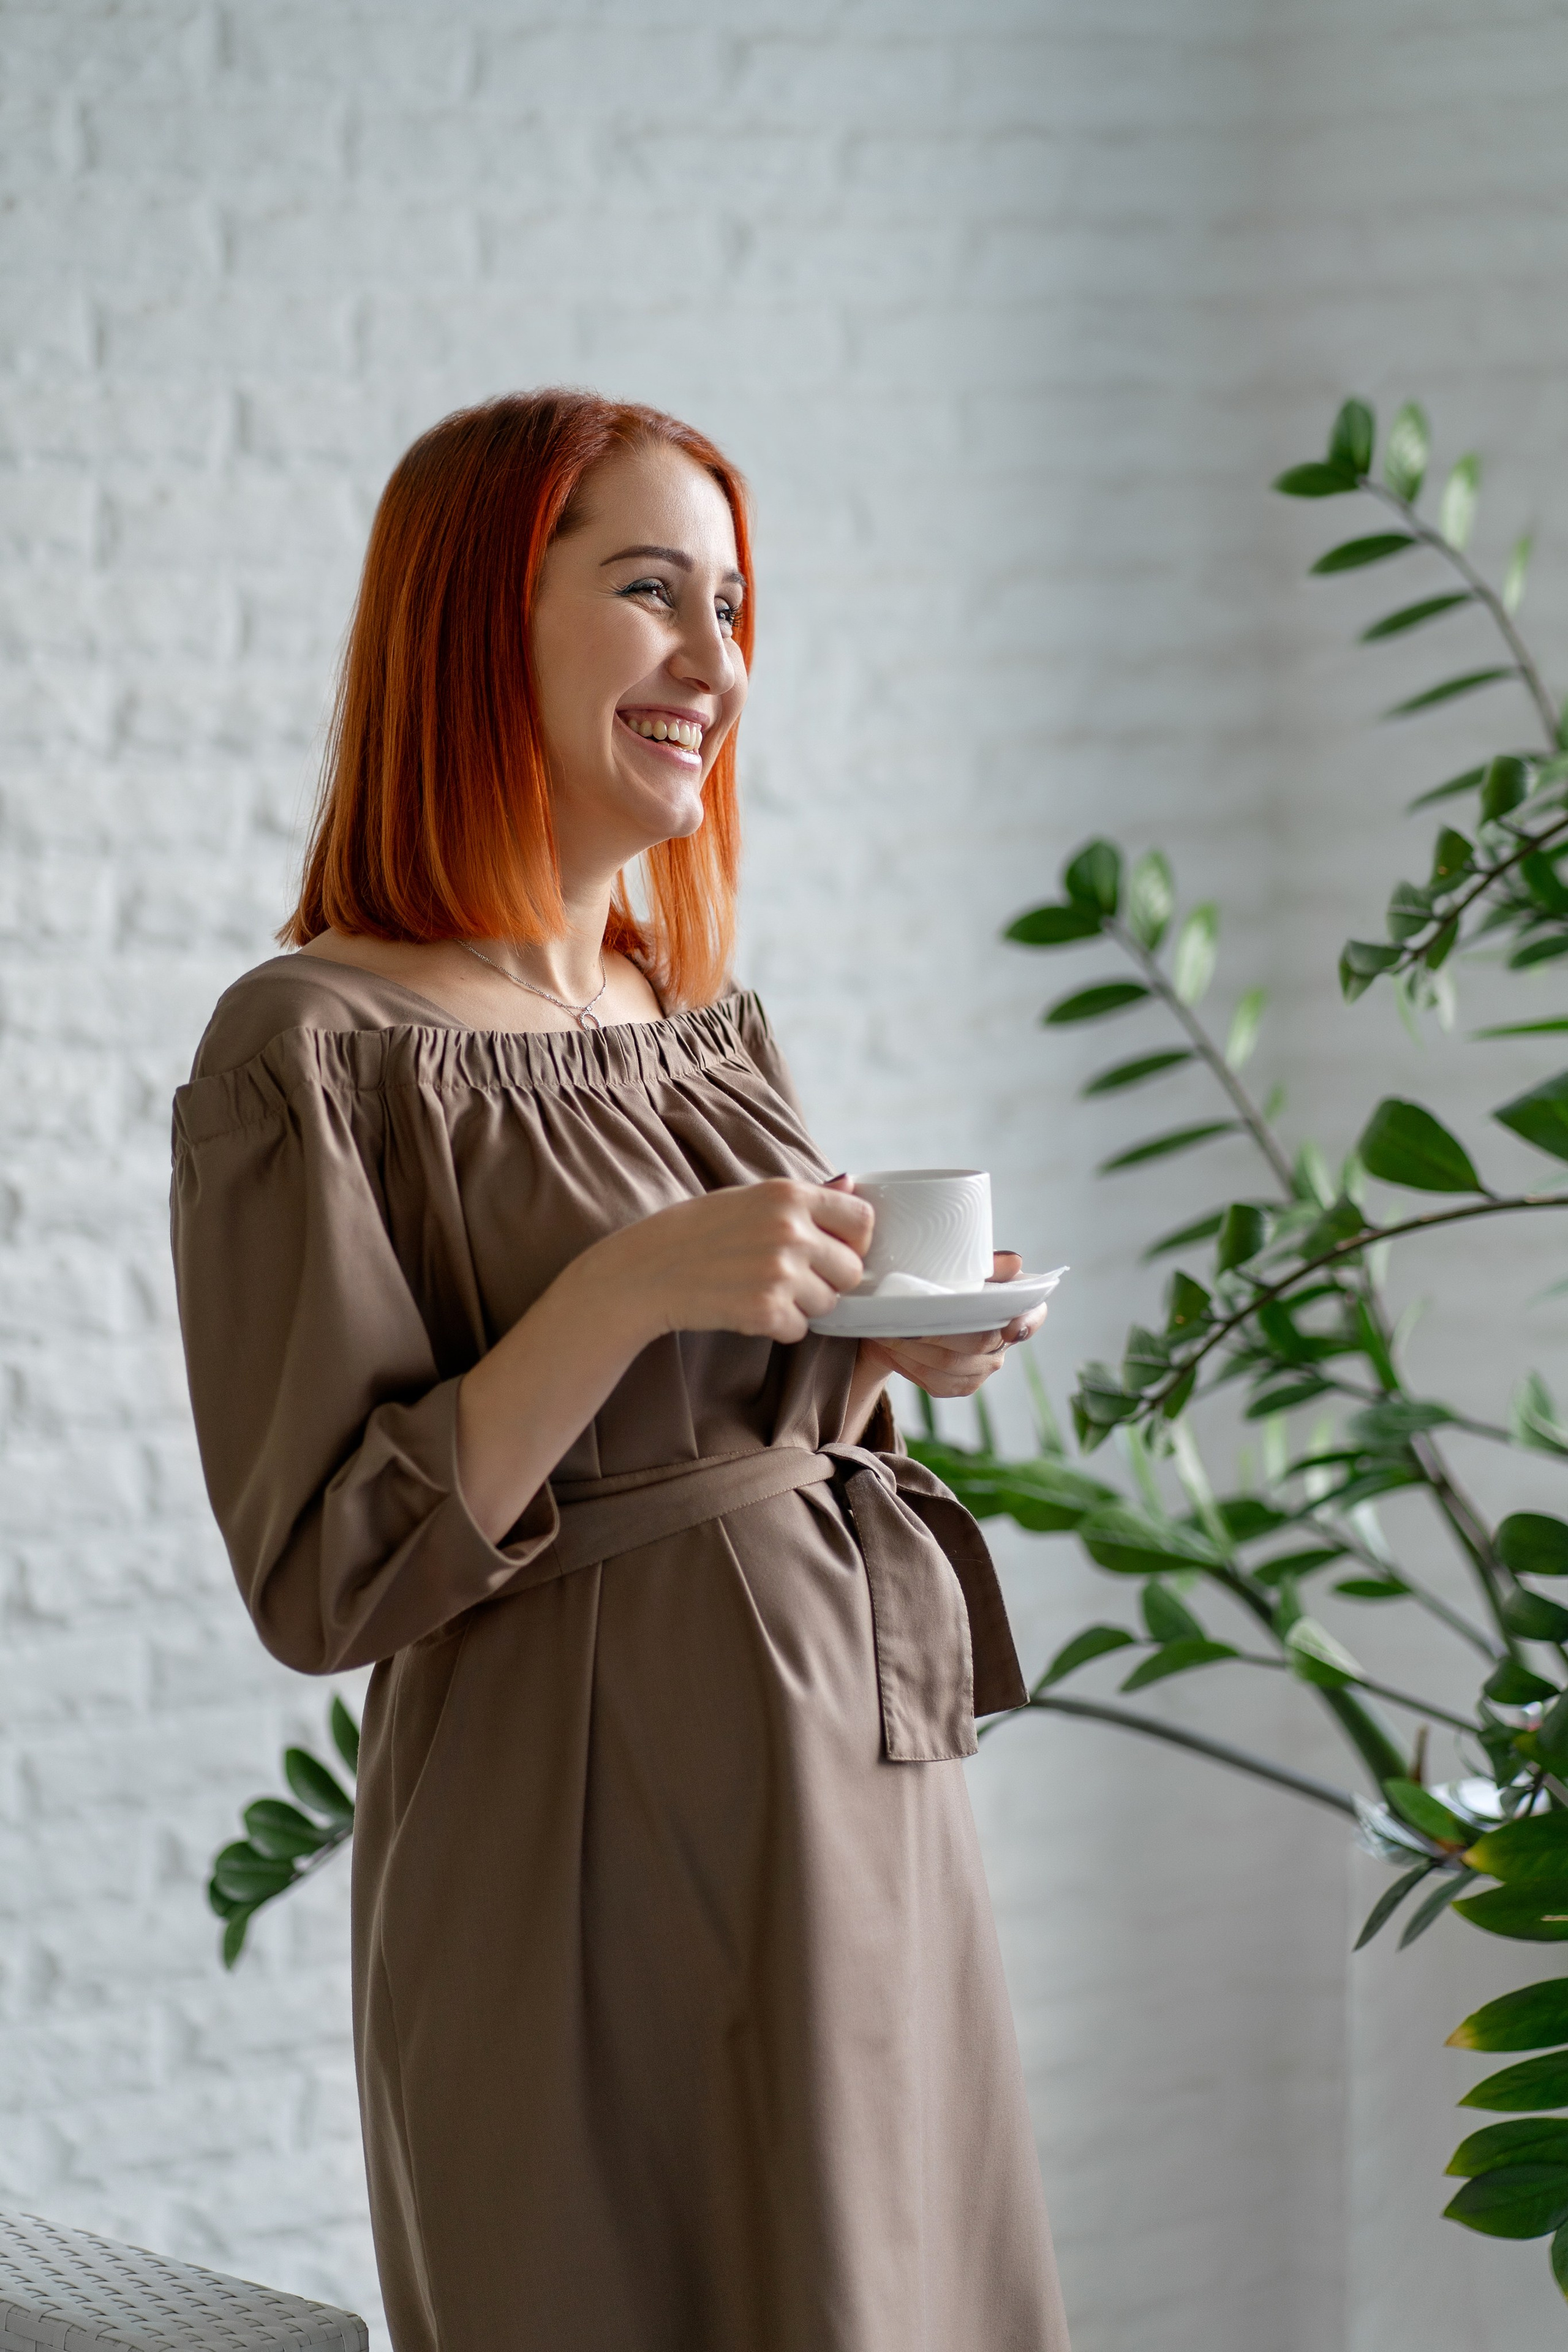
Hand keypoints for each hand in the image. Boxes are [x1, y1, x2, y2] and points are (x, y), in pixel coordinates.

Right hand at [587, 1177, 874, 1344]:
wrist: (645, 1270)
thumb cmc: (697, 1230)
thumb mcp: (749, 1198)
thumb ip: (804, 1196)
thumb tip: (851, 1181)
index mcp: (789, 1195)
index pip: (862, 1219)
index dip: (852, 1241)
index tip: (831, 1250)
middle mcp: (791, 1230)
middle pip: (851, 1269)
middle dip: (828, 1279)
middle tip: (791, 1278)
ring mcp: (780, 1272)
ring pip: (828, 1303)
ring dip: (803, 1304)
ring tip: (762, 1290)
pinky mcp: (766, 1310)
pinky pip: (800, 1329)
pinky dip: (779, 1326)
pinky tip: (748, 1308)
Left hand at [857, 1249, 1047, 1399]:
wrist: (909, 1312)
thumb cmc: (940, 1282)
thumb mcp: (958, 1267)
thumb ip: (986, 1264)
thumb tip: (1013, 1261)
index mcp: (1015, 1305)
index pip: (1034, 1315)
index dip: (1027, 1323)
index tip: (1011, 1328)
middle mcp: (1006, 1341)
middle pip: (979, 1341)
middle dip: (939, 1330)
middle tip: (906, 1317)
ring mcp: (985, 1367)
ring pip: (952, 1364)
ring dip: (916, 1348)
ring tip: (889, 1329)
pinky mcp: (961, 1385)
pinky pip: (937, 1382)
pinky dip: (910, 1364)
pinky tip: (893, 1348)